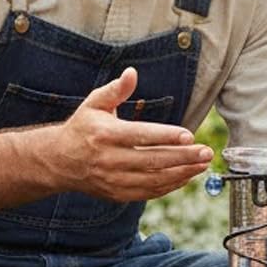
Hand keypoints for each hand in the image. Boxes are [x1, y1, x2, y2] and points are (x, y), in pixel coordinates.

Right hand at [53, 67, 212, 201]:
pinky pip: (149, 192)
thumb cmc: (82, 128)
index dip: (165, 136)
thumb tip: (132, 72)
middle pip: (152, 160)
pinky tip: (186, 176)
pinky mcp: (118, 193)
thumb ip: (116, 89)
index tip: (189, 135)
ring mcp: (114, 179)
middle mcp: (109, 159)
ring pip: (154, 180)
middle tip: (206, 152)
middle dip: (183, 157)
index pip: (140, 136)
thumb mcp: (94, 103)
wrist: (59, 162)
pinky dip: (170, 186)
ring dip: (182, 173)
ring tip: (202, 164)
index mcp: (105, 134)